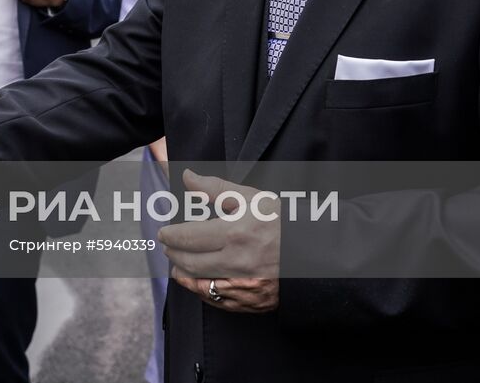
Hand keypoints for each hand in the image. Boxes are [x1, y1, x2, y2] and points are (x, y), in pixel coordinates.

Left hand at [160, 169, 279, 313]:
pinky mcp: (252, 301)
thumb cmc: (282, 220)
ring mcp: (245, 285)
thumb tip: (187, 177)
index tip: (163, 233)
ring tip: (177, 266)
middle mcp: (237, 262)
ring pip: (200, 284)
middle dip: (173, 254)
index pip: (187, 237)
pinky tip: (197, 281)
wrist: (315, 251)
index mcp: (234, 233)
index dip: (170, 235)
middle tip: (167, 247)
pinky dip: (202, 291)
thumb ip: (215, 188)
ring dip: (183, 275)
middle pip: (190, 262)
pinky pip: (218, 300)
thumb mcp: (251, 197)